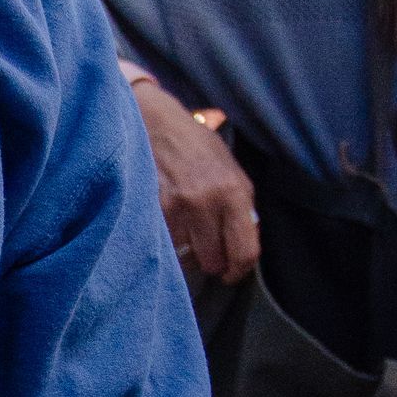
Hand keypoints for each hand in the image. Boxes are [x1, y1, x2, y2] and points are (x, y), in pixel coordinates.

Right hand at [130, 80, 257, 283]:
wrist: (156, 123)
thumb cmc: (196, 147)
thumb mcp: (231, 170)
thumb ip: (241, 206)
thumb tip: (244, 244)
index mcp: (235, 192)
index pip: (245, 251)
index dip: (238, 271)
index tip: (231, 274)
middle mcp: (208, 201)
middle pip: (213, 261)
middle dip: (210, 261)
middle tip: (205, 250)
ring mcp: (177, 207)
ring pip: (185, 258)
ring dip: (185, 253)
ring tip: (184, 235)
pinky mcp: (152, 209)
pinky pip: (164, 246)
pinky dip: (166, 243)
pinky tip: (166, 227)